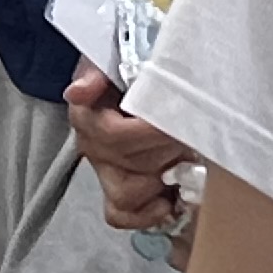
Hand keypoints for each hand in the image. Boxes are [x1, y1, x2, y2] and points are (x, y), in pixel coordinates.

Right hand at [65, 62, 193, 237]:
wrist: (136, 80)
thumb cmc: (129, 68)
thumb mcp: (113, 57)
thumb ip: (95, 72)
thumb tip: (80, 91)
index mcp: (87, 114)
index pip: (115, 137)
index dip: (152, 135)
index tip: (179, 124)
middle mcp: (92, 146)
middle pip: (132, 165)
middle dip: (168, 152)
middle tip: (191, 136)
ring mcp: (104, 172)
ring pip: (126, 195)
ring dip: (160, 181)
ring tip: (182, 160)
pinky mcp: (118, 193)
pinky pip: (122, 215)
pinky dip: (147, 213)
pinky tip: (168, 198)